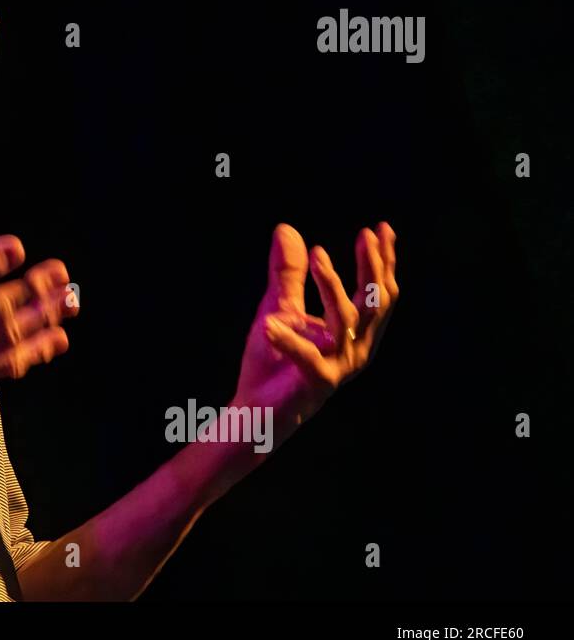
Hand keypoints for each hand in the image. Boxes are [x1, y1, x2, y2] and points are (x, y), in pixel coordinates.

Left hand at [234, 222, 398, 429]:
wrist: (255, 411)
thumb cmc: (273, 361)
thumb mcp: (280, 307)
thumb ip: (289, 273)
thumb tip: (287, 229)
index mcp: (354, 332)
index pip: (379, 293)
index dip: (384, 261)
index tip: (381, 228)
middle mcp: (355, 349)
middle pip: (376, 304)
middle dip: (373, 267)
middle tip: (366, 234)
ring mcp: (339, 367)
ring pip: (347, 320)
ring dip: (333, 285)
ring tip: (316, 254)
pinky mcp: (316, 384)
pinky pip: (306, 356)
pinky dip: (288, 338)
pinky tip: (267, 323)